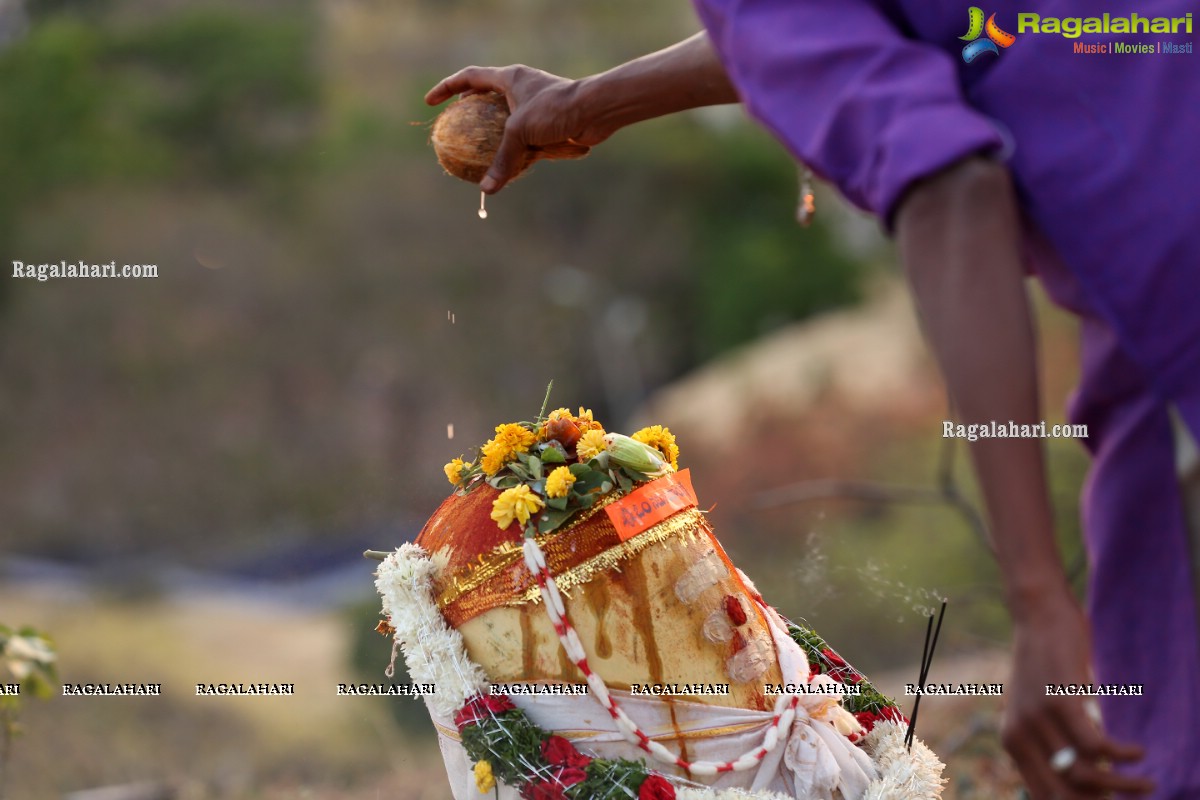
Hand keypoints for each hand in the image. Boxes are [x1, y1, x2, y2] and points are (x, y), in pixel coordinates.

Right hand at [426, 65, 609, 193]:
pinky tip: (507, 169)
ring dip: (493, 135)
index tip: (430, 102)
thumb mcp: (521, 132)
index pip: (470, 78)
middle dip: (469, 111)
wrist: (596, 111)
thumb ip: (502, 159)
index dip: (447, 88)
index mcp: (509, 79)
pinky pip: (526, 139)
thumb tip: (487, 190)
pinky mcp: (549, 124)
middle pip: (487, 97)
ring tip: (478, 153)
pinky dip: (516, 152)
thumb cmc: (556, 109)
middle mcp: (521, 89)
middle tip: (454, 128)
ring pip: (507, 121)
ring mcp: (535, 107)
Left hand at [1002, 592, 1153, 798]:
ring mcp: (1038, 719)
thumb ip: (1051, 743)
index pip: (1043, 796)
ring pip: (1085, 776)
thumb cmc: (1045, 664)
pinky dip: (1123, 755)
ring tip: (1147, 783)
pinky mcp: (1060, 701)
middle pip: (1063, 795)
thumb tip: (1084, 781)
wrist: (1036, 615)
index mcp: (1013, 743)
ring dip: (1123, 785)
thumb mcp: (1038, 709)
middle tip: (1132, 799)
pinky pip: (1098, 746)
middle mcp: (1019, 736)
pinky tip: (1138, 752)